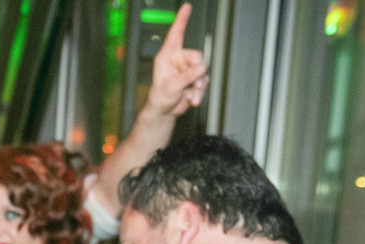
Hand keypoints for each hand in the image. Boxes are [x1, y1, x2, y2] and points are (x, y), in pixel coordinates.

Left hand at [146, 3, 208, 117]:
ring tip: (190, 95)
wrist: (164, 111)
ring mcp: (187, 69)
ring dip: (198, 85)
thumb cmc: (160, 97)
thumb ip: (186, 76)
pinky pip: (204, 81)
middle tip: (191, 84)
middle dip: (196, 72)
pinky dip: (200, 92)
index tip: (186, 7)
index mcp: (167, 56)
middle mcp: (178, 60)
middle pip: (197, 57)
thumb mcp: (170, 87)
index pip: (175, 34)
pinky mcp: (194, 78)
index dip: (181, 20)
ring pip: (202, 70)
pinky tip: (192, 99)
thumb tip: (201, 68)